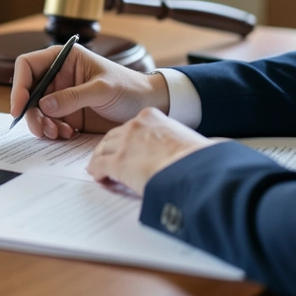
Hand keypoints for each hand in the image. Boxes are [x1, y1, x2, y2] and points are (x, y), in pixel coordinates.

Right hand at [9, 43, 169, 138]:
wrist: (147, 106)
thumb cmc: (129, 87)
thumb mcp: (102, 89)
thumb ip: (74, 96)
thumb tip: (44, 105)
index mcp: (63, 59)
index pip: (27, 66)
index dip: (19, 85)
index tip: (20, 107)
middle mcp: (58, 76)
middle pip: (28, 92)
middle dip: (31, 112)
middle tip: (43, 129)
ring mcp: (61, 96)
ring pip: (36, 111)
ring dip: (42, 125)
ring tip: (58, 133)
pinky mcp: (67, 114)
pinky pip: (49, 124)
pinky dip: (53, 132)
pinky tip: (68, 134)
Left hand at [86, 108, 216, 194]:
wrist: (196, 170)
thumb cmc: (198, 159)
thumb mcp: (186, 139)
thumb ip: (175, 142)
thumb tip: (179, 154)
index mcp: (152, 117)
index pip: (132, 126)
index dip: (127, 139)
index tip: (127, 148)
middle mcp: (136, 125)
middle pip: (113, 136)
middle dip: (110, 147)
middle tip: (108, 158)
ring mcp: (125, 143)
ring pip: (103, 149)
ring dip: (101, 159)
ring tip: (100, 170)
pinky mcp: (118, 162)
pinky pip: (99, 165)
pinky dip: (96, 172)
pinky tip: (99, 178)